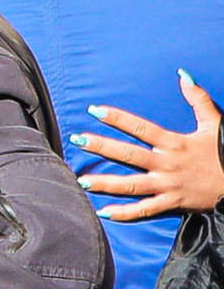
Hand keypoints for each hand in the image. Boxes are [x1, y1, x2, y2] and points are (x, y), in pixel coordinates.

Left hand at [75, 72, 223, 220]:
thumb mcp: (214, 122)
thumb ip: (197, 98)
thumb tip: (183, 75)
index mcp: (175, 142)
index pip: (140, 128)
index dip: (116, 118)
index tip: (94, 110)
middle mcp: (167, 163)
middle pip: (128, 154)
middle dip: (101, 146)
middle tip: (77, 140)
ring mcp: (168, 184)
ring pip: (130, 185)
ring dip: (105, 183)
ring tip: (81, 180)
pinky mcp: (172, 202)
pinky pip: (145, 209)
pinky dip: (125, 213)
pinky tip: (104, 212)